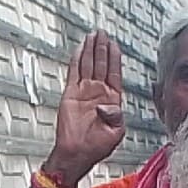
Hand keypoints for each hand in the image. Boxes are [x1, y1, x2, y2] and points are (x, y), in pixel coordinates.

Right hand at [48, 32, 125, 183]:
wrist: (76, 154)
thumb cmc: (96, 147)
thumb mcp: (116, 132)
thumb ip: (116, 116)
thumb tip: (106, 105)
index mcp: (112, 101)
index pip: (114, 73)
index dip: (114, 58)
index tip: (115, 44)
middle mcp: (98, 94)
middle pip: (101, 64)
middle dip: (102, 48)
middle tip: (103, 33)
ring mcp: (84, 92)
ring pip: (88, 65)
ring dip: (91, 51)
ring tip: (93, 36)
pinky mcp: (71, 94)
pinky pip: (74, 73)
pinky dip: (77, 60)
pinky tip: (80, 50)